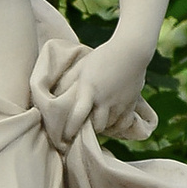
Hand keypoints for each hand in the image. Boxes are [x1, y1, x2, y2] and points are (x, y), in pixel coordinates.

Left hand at [30, 33, 154, 152]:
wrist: (130, 50)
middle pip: (96, 125)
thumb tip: (55, 95)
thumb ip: (69, 81)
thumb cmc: (101, 57)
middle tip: (80, 131)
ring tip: (94, 123)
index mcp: (89, 89)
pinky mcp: (131, 105)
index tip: (64, 137)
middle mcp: (105, 99)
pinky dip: (116, 126)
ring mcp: (120, 103)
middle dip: (87, 130)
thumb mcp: (81, 67)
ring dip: (101, 126)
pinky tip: (110, 122)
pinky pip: (123, 124)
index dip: (70, 129)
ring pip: (110, 126)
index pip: (78, 115)